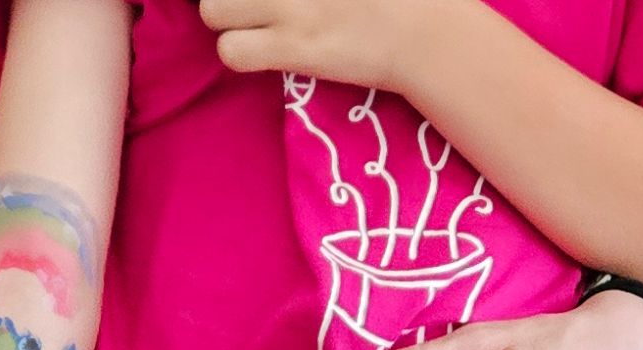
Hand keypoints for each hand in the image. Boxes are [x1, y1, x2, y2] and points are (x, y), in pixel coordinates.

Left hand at [198, 0, 460, 91]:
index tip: (263, 1)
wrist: (429, 33)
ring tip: (249, 22)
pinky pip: (230, 51)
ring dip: (225, 18)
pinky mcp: (294, 47)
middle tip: (251, 4)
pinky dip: (237, 52)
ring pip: (213, 9)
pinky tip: (260, 49)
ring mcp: (291, 5)